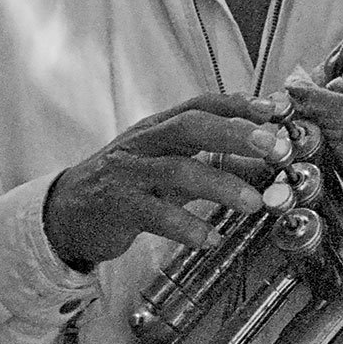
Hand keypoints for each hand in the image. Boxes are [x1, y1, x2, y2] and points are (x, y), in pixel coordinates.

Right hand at [43, 95, 298, 271]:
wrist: (68, 212)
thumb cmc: (129, 185)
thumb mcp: (172, 168)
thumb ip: (216, 163)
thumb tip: (268, 163)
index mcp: (158, 128)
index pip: (200, 104)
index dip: (237, 104)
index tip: (274, 109)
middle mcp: (144, 143)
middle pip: (189, 127)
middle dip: (234, 133)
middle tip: (272, 146)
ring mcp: (129, 173)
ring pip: (177, 171)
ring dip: (220, 185)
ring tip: (254, 203)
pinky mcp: (118, 207)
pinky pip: (155, 215)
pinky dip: (186, 227)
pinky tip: (210, 239)